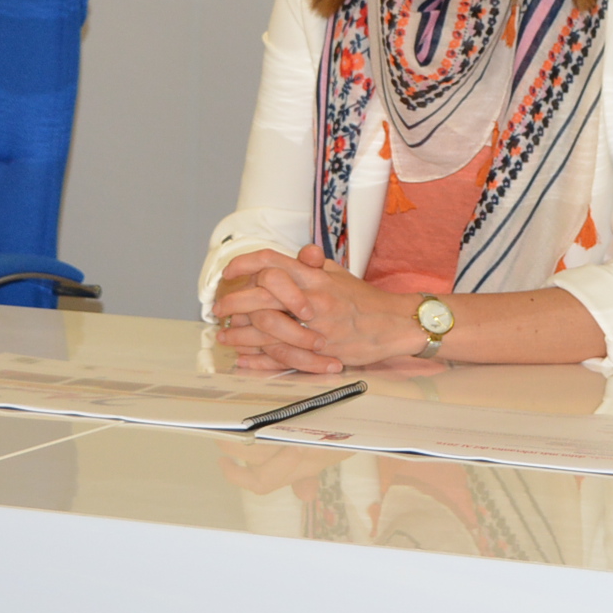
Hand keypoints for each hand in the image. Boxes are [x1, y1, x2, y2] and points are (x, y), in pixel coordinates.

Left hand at [211, 244, 430, 372]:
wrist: (394, 325)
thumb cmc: (365, 300)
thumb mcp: (339, 274)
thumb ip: (313, 265)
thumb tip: (299, 253)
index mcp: (314, 276)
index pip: (271, 262)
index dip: (244, 264)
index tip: (229, 273)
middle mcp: (311, 299)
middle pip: (261, 296)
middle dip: (233, 302)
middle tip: (218, 310)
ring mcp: (314, 327)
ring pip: (266, 329)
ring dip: (239, 334)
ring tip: (225, 337)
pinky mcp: (318, 352)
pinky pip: (281, 357)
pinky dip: (258, 359)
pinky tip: (243, 359)